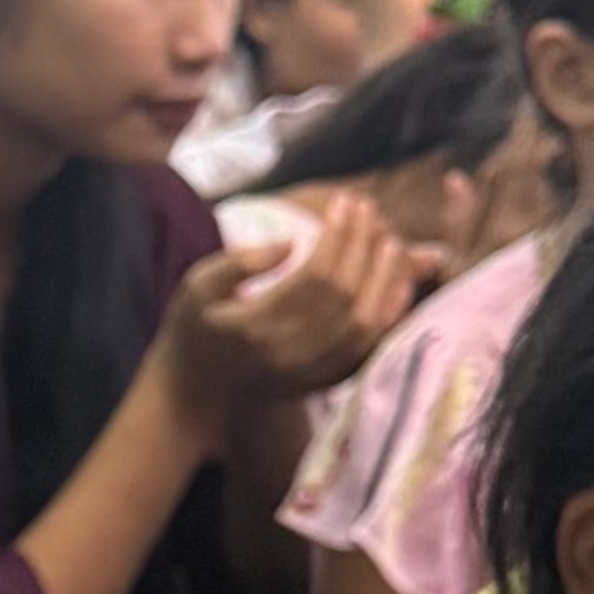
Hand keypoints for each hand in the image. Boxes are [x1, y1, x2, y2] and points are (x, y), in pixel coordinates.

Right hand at [160, 192, 432, 412]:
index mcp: (256, 326)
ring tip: (389, 239)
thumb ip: (239, 261)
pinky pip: (371, 348)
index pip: (315, 276)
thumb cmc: (196, 328)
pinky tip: (397, 282)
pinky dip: (389, 314)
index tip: (346, 202)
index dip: (338, 236)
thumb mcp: (198, 286)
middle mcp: (290, 353)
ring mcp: (311, 371)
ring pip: (366, 323)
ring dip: (385, 278)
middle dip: (364, 246)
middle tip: (369, 209)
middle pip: (346, 295)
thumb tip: (290, 242)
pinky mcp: (326, 380)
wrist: (198, 392)